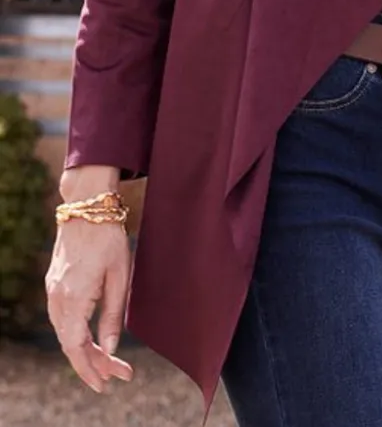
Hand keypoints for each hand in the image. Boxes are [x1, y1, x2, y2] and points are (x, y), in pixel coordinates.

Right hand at [45, 217, 134, 393]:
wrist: (87, 207)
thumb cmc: (109, 238)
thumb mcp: (119, 276)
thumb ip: (112, 314)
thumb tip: (111, 348)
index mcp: (74, 297)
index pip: (77, 346)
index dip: (91, 368)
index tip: (107, 383)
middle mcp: (57, 297)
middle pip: (70, 344)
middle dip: (92, 364)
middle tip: (117, 375)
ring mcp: (53, 290)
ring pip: (64, 333)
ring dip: (85, 350)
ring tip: (109, 362)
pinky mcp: (54, 284)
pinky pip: (62, 319)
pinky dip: (76, 334)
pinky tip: (92, 338)